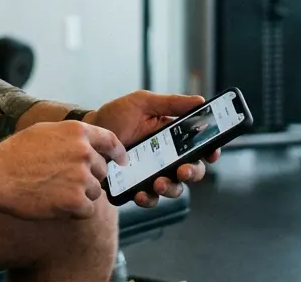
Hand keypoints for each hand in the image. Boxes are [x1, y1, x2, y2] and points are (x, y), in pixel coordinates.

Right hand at [0, 121, 126, 220]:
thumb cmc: (15, 153)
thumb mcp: (46, 132)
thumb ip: (71, 138)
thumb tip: (88, 146)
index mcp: (78, 132)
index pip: (111, 141)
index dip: (118, 153)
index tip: (121, 161)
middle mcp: (84, 152)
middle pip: (101, 171)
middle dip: (88, 177)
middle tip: (64, 181)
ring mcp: (81, 177)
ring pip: (95, 191)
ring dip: (80, 195)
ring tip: (54, 192)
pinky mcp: (75, 201)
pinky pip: (88, 210)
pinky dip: (75, 211)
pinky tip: (56, 204)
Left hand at [87, 90, 220, 207]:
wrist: (88, 133)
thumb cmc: (115, 116)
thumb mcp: (142, 103)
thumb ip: (170, 103)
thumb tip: (200, 101)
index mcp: (173, 137)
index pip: (200, 147)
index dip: (211, 151)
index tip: (212, 152)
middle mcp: (167, 158)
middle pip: (192, 170)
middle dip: (193, 173)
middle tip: (183, 170)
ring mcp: (152, 174)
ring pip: (173, 188)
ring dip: (170, 188)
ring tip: (158, 183)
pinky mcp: (136, 187)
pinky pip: (149, 199)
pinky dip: (148, 199)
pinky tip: (141, 194)